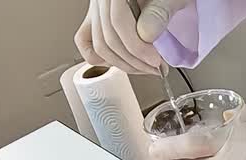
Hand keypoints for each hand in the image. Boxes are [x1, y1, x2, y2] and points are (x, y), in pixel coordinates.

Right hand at [74, 0, 189, 73]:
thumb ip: (158, 12)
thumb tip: (146, 35)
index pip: (118, 22)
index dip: (138, 47)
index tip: (156, 61)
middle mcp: (101, 0)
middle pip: (106, 38)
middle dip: (133, 61)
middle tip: (156, 68)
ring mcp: (96, 11)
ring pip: (98, 46)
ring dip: (123, 64)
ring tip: (146, 68)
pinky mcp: (96, 21)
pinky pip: (87, 43)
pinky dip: (104, 59)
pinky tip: (125, 62)